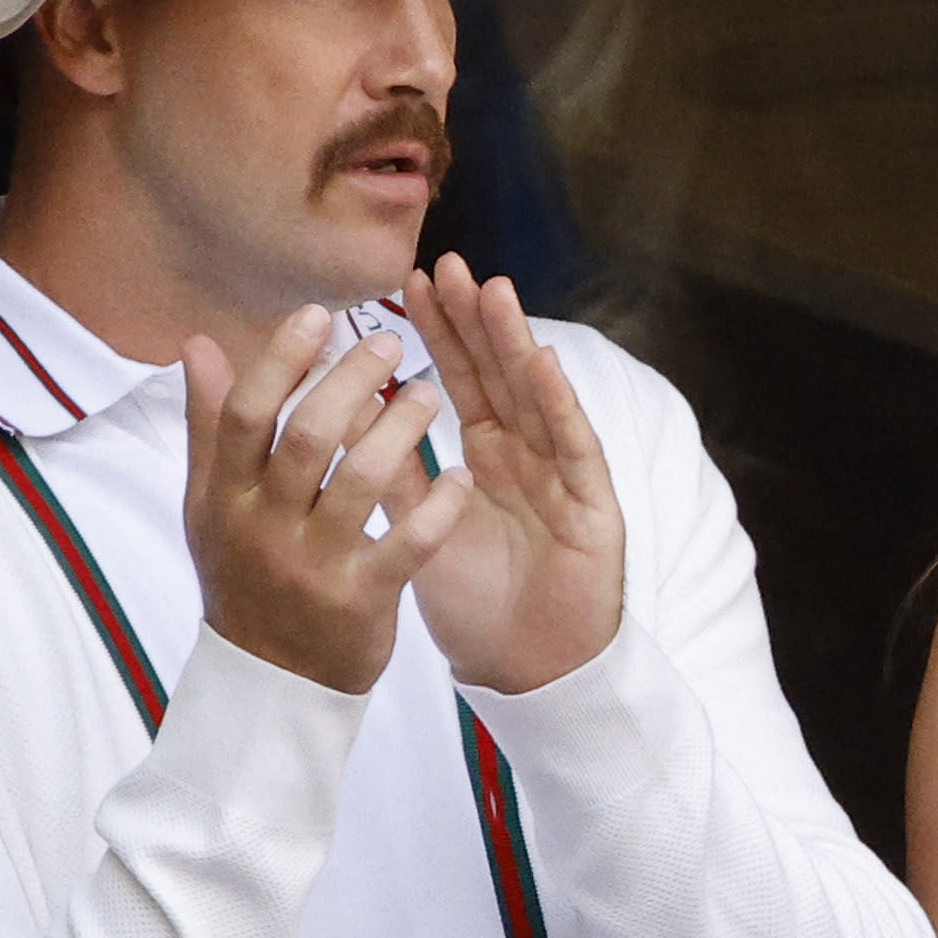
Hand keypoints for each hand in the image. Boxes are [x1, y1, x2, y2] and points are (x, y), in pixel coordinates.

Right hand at [182, 306, 471, 694]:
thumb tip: (198, 345)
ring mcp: (312, 567)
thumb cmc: (245, 577)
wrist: (268, 684)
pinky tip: (460, 475)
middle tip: (392, 343)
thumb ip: (209, 425)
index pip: (246, 413)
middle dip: (352, 381)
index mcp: (224, 497)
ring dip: (401, 429)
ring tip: (433, 394)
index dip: (282, 360)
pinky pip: (407, 545)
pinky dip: (438, 508)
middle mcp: (263, 528)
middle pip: (307, 436)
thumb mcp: (212, 507)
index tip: (320, 315)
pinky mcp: (360, 603)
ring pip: (361, 481)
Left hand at [399, 254, 626, 693]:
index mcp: (488, 458)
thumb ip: (393, 474)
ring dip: (515, 344)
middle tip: (447, 264)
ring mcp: (563, 476)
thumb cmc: (480, 607)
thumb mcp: (420, 532)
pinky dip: (559, 405)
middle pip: (499, 376)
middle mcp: (529, 456)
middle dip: (475, 321)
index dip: (438, 334)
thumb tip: (345, 413)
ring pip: (537, 398)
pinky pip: (573, 447)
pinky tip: (542, 364)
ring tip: (493, 291)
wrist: (529, 673)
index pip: (460, 382)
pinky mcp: (592, 506)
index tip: (407, 285)